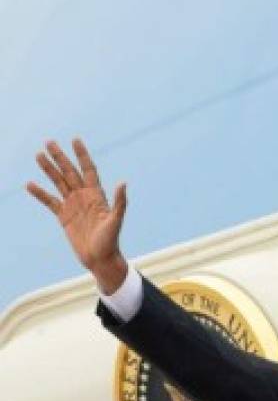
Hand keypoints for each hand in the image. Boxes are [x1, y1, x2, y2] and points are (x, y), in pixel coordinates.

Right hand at [28, 138, 128, 293]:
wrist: (100, 259)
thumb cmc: (111, 241)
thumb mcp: (116, 221)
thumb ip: (120, 202)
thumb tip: (123, 183)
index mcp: (97, 196)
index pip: (89, 170)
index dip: (82, 155)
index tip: (75, 140)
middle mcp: (84, 197)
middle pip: (70, 172)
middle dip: (60, 157)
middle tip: (49, 141)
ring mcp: (73, 206)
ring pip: (58, 183)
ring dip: (48, 169)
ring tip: (38, 155)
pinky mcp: (63, 217)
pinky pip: (49, 201)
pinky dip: (40, 193)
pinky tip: (30, 184)